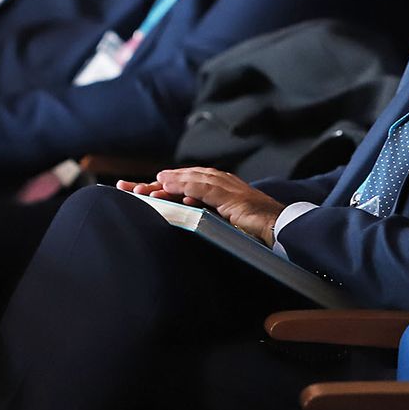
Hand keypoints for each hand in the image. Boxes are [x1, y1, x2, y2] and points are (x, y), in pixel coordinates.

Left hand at [118, 168, 284, 245]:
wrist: (282, 229)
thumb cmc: (256, 229)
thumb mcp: (222, 224)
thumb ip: (204, 217)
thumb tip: (182, 216)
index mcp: (214, 191)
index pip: (181, 187)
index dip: (158, 189)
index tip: (134, 193)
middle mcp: (218, 183)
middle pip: (180, 180)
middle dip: (152, 184)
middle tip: (126, 188)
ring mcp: (225, 187)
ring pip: (187, 180)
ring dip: (163, 184)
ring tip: (140, 189)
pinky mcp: (231, 195)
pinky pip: (203, 187)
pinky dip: (184, 184)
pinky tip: (167, 184)